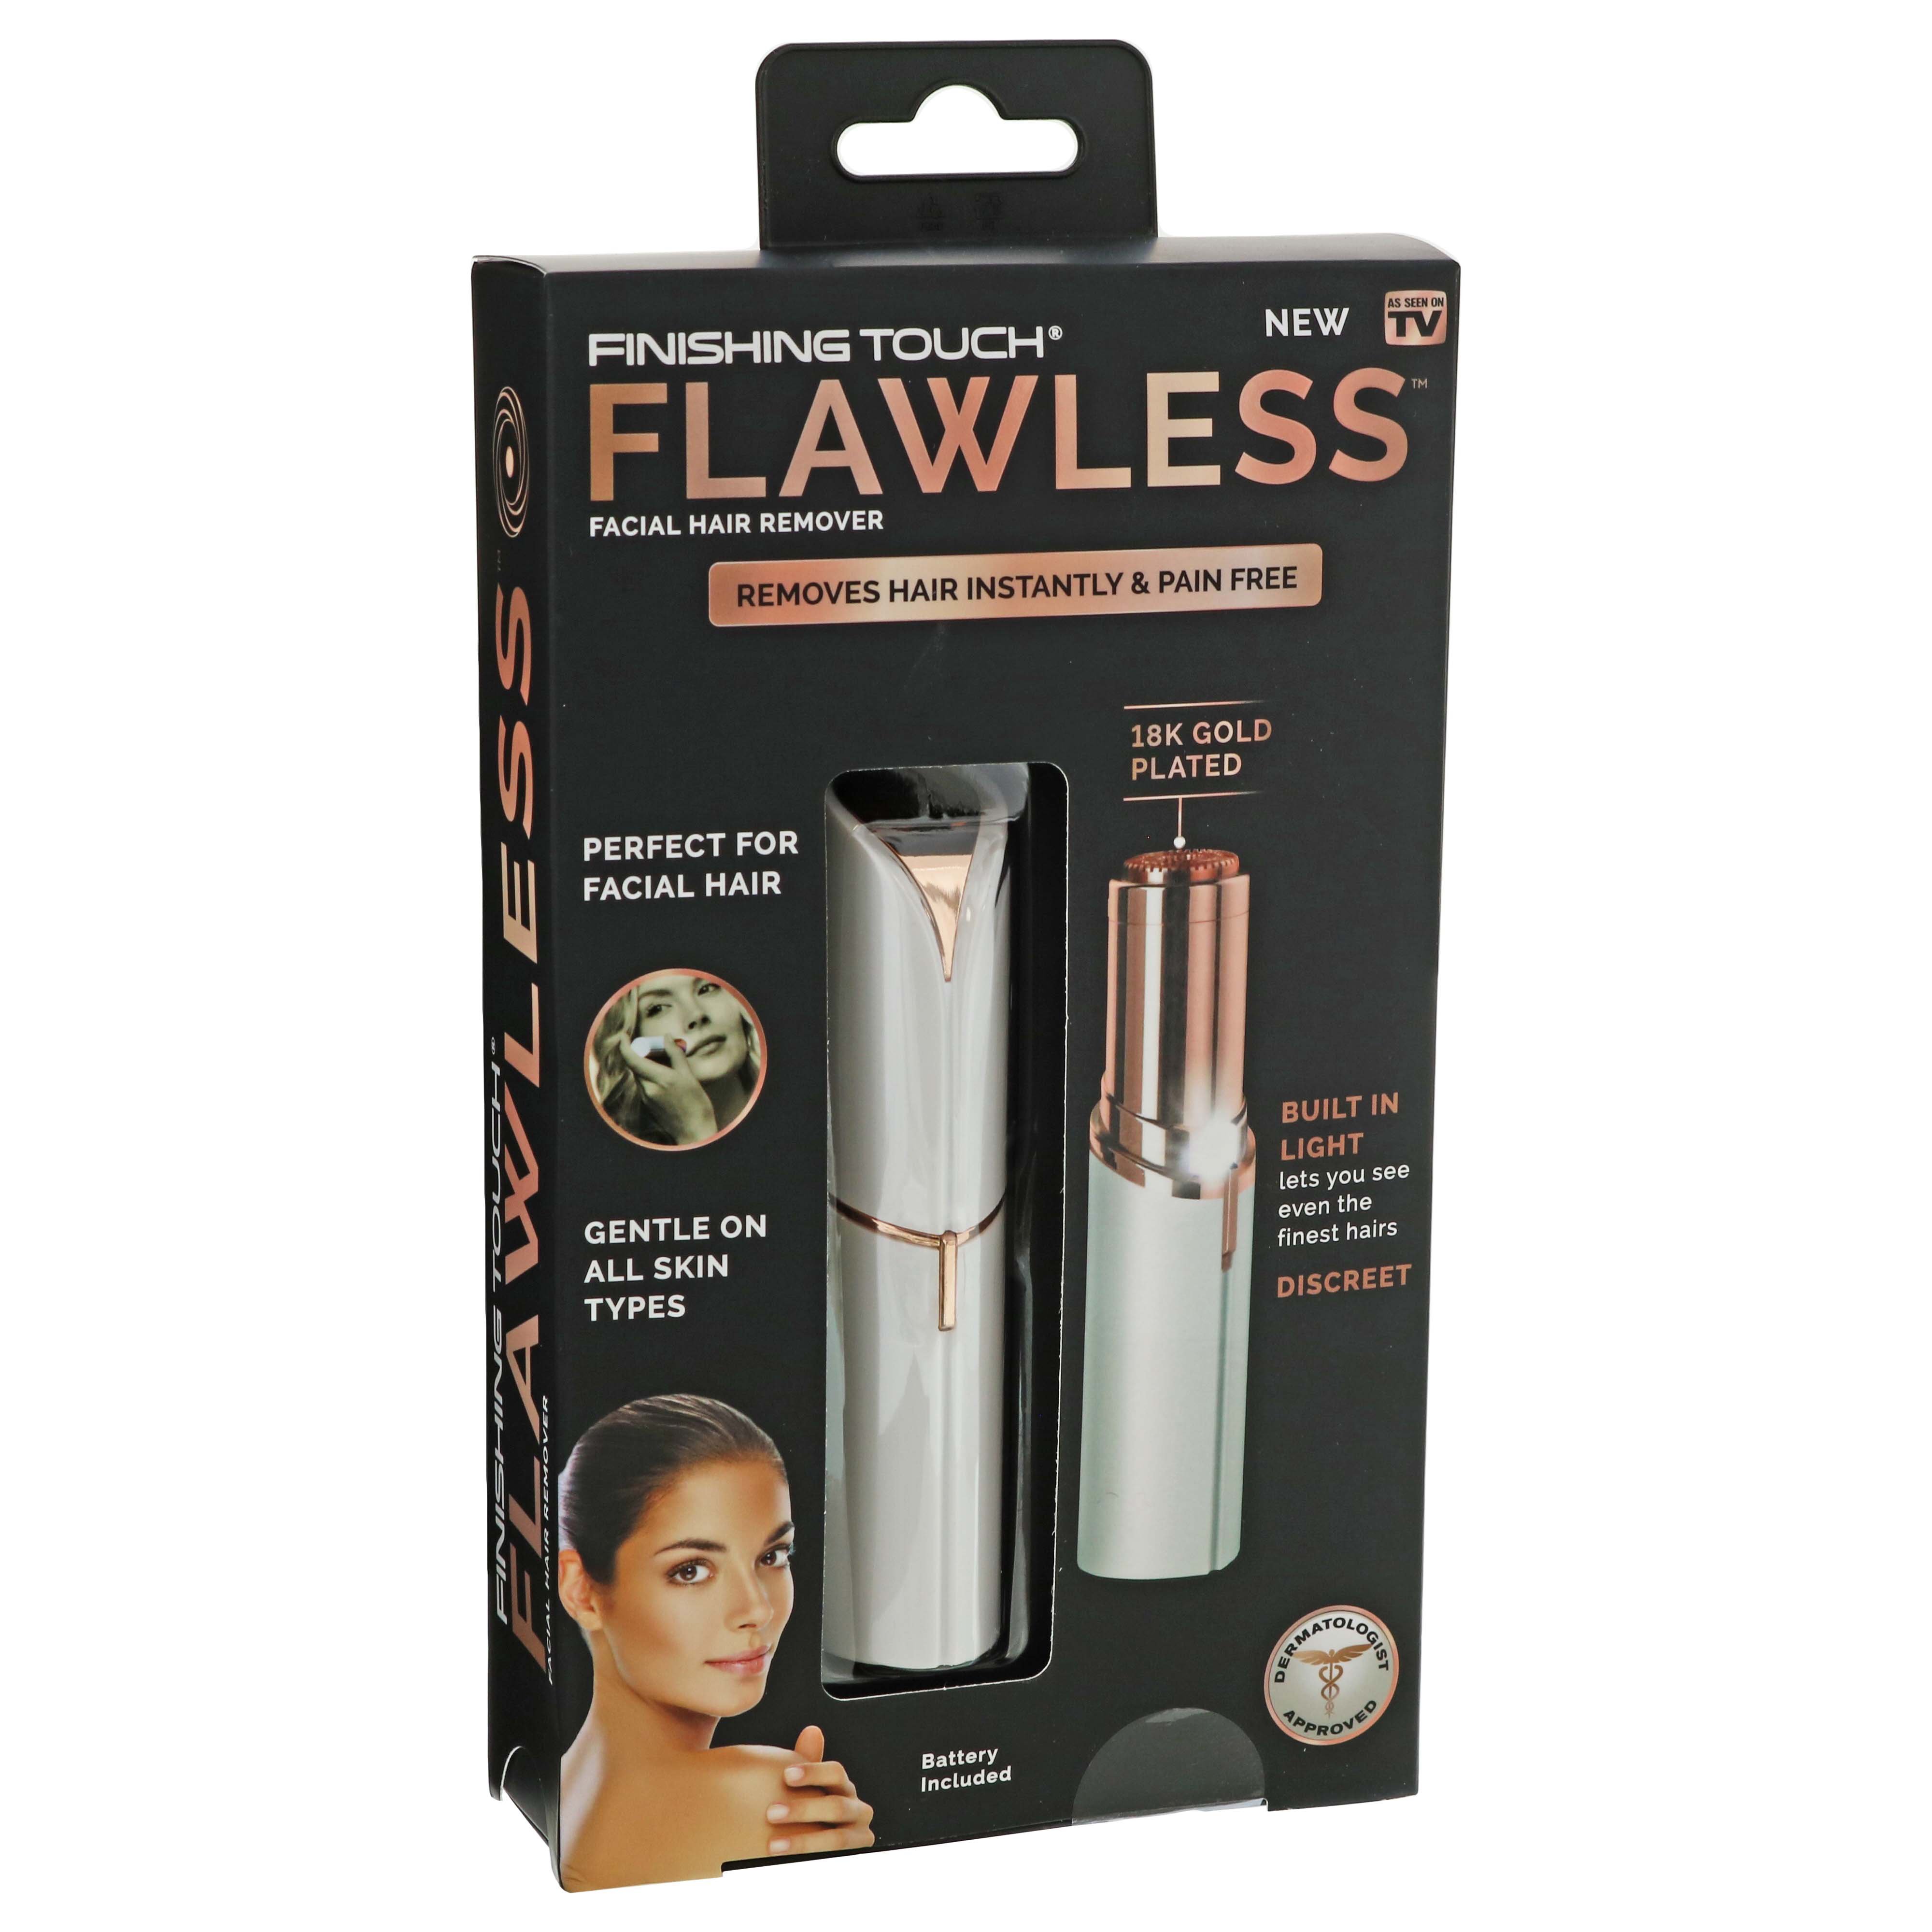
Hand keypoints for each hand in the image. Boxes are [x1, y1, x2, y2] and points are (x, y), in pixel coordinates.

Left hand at [615, 1033, 717, 1144]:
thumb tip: (666, 1037)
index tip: (624, 1036)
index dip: (624, 1045)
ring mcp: (646, 1098)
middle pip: (635, 1065)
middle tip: (657, 1047)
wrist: (694, 1131)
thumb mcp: (689, 1076)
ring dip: (647, 1065)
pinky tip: (666, 1077)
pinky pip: (644, 1084)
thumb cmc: (696, 1104)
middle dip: (642, 1053)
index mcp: (658, 1079)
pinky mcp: (647, 1104)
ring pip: (639, 1075)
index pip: (632, 1059)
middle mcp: (648, 1089)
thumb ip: (675, 1055)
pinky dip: (650, 1076)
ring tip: (666, 1062)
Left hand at [767, 1726, 874, 1856]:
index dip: (812, 1772)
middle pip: (836, 1806)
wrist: (818, 1849)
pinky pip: (833, 1860)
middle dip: (803, 1810)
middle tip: (771, 1813)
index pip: (835, 1773)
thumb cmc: (810, 1813)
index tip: (785, 1775)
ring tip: (773, 1845)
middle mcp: (858, 1810)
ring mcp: (858, 1837)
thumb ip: (810, 1764)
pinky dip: (812, 1860)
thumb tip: (812, 1730)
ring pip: (837, 1839)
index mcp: (845, 1787)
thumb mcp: (810, 1789)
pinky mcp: (851, 1859)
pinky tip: (786, 1862)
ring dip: (804, 1842)